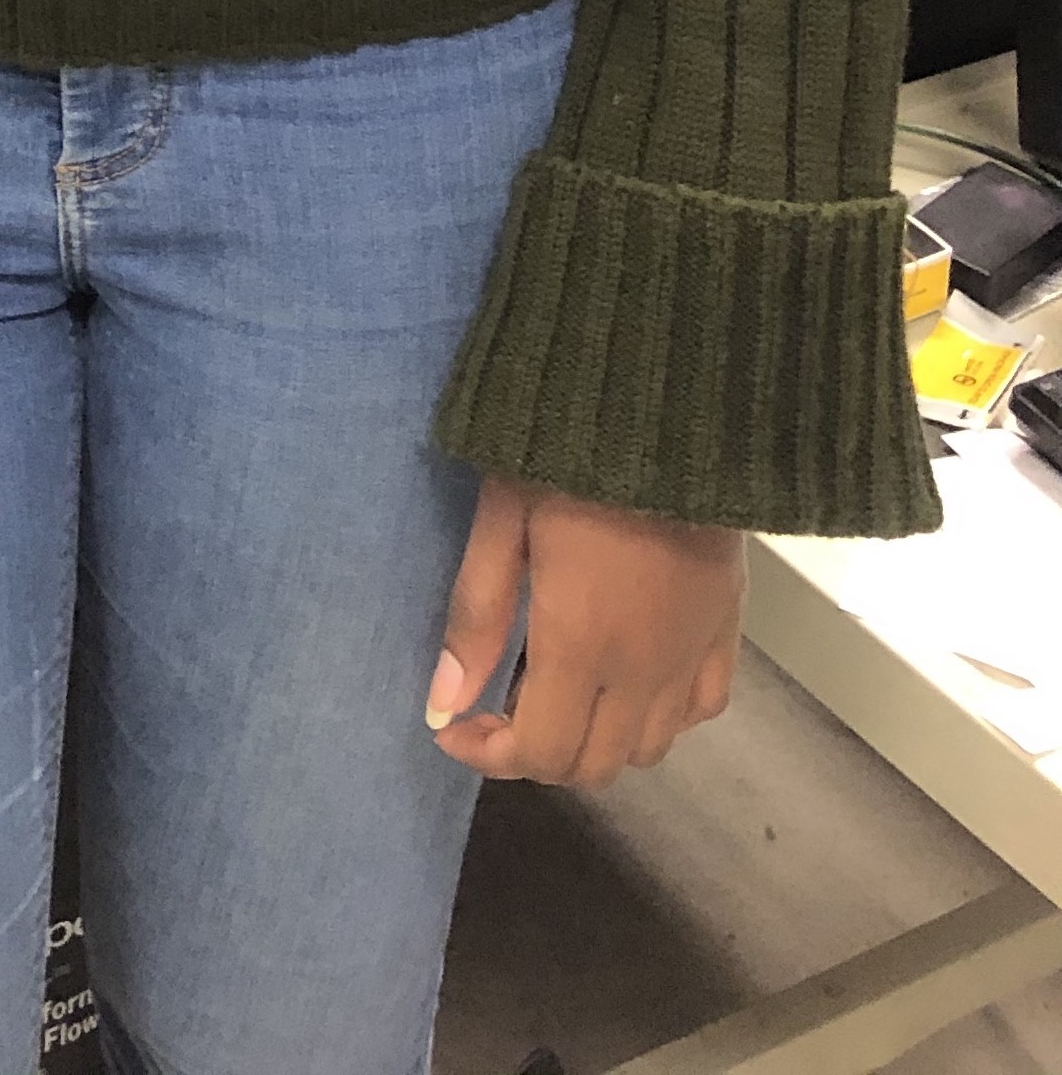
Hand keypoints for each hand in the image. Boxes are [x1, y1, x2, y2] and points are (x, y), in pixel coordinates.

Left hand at [427, 473, 743, 785]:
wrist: (672, 407)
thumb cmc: (568, 454)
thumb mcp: (502, 518)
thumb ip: (477, 615)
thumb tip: (441, 706)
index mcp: (583, 644)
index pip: (542, 751)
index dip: (489, 755)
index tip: (454, 728)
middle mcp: (645, 670)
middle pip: (595, 764)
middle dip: (537, 752)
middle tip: (498, 705)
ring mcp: (695, 654)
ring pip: (650, 748)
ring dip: (597, 739)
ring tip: (556, 687)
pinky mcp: (729, 628)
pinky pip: (703, 709)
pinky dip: (661, 716)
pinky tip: (629, 677)